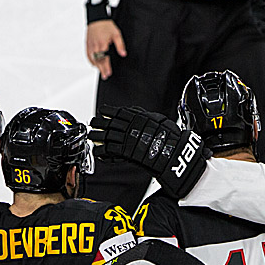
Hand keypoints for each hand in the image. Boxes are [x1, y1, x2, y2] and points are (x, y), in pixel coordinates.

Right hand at [86, 19, 125, 79]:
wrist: (96, 18)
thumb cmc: (106, 25)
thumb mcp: (116, 34)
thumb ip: (120, 45)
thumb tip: (123, 54)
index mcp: (102, 44)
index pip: (104, 59)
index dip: (106, 67)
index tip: (108, 73)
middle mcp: (95, 46)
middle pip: (98, 61)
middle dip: (102, 69)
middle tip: (105, 76)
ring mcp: (90, 46)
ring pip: (92, 59)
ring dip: (96, 66)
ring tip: (100, 71)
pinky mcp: (87, 44)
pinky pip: (88, 55)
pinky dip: (91, 61)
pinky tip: (94, 64)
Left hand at [89, 105, 209, 197]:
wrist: (173, 154)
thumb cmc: (170, 138)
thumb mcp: (158, 120)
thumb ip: (144, 116)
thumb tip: (135, 112)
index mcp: (138, 117)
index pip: (119, 111)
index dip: (108, 111)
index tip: (102, 111)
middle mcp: (130, 127)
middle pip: (108, 122)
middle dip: (98, 122)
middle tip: (93, 123)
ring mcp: (126, 139)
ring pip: (106, 135)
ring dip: (96, 136)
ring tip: (92, 137)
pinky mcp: (125, 152)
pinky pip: (109, 151)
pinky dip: (102, 152)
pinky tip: (99, 153)